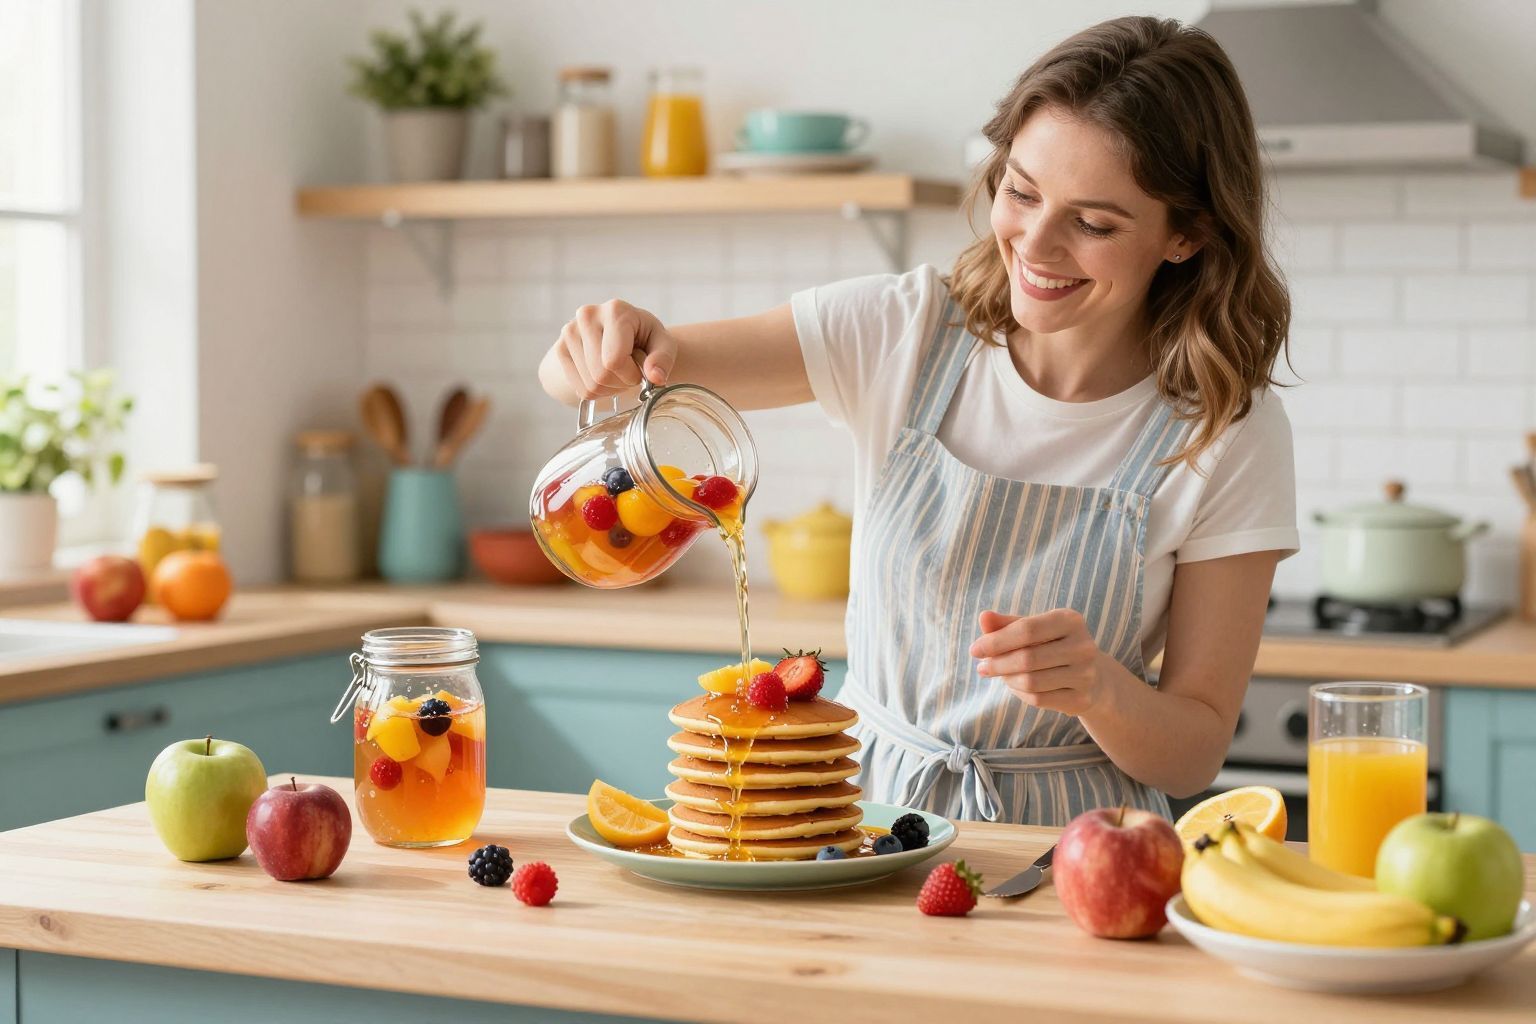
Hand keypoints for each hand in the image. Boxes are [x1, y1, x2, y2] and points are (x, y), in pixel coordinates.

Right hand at [542, 299, 679, 401]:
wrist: (623, 334)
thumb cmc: (645, 338)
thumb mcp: (663, 344)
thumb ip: (663, 359)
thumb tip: (656, 377)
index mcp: (615, 311)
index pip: (614, 361)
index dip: (631, 375)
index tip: (640, 370)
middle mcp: (587, 316)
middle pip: (601, 375)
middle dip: (621, 382)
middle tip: (629, 372)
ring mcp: (569, 331)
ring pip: (590, 385)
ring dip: (610, 388)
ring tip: (617, 371)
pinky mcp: (560, 348)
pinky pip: (580, 388)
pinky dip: (596, 390)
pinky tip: (604, 374)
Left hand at [970, 608, 1108, 715]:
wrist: (1093, 676)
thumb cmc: (1052, 646)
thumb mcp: (1033, 630)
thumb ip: (1007, 624)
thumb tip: (984, 617)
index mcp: (1070, 620)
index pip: (1026, 630)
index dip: (996, 641)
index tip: (974, 650)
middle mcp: (1083, 646)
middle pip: (1027, 658)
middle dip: (998, 664)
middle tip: (982, 668)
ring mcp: (1085, 674)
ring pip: (1031, 681)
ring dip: (1007, 679)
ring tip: (1000, 675)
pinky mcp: (1081, 699)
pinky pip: (1038, 699)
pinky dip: (1019, 693)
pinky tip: (1015, 686)